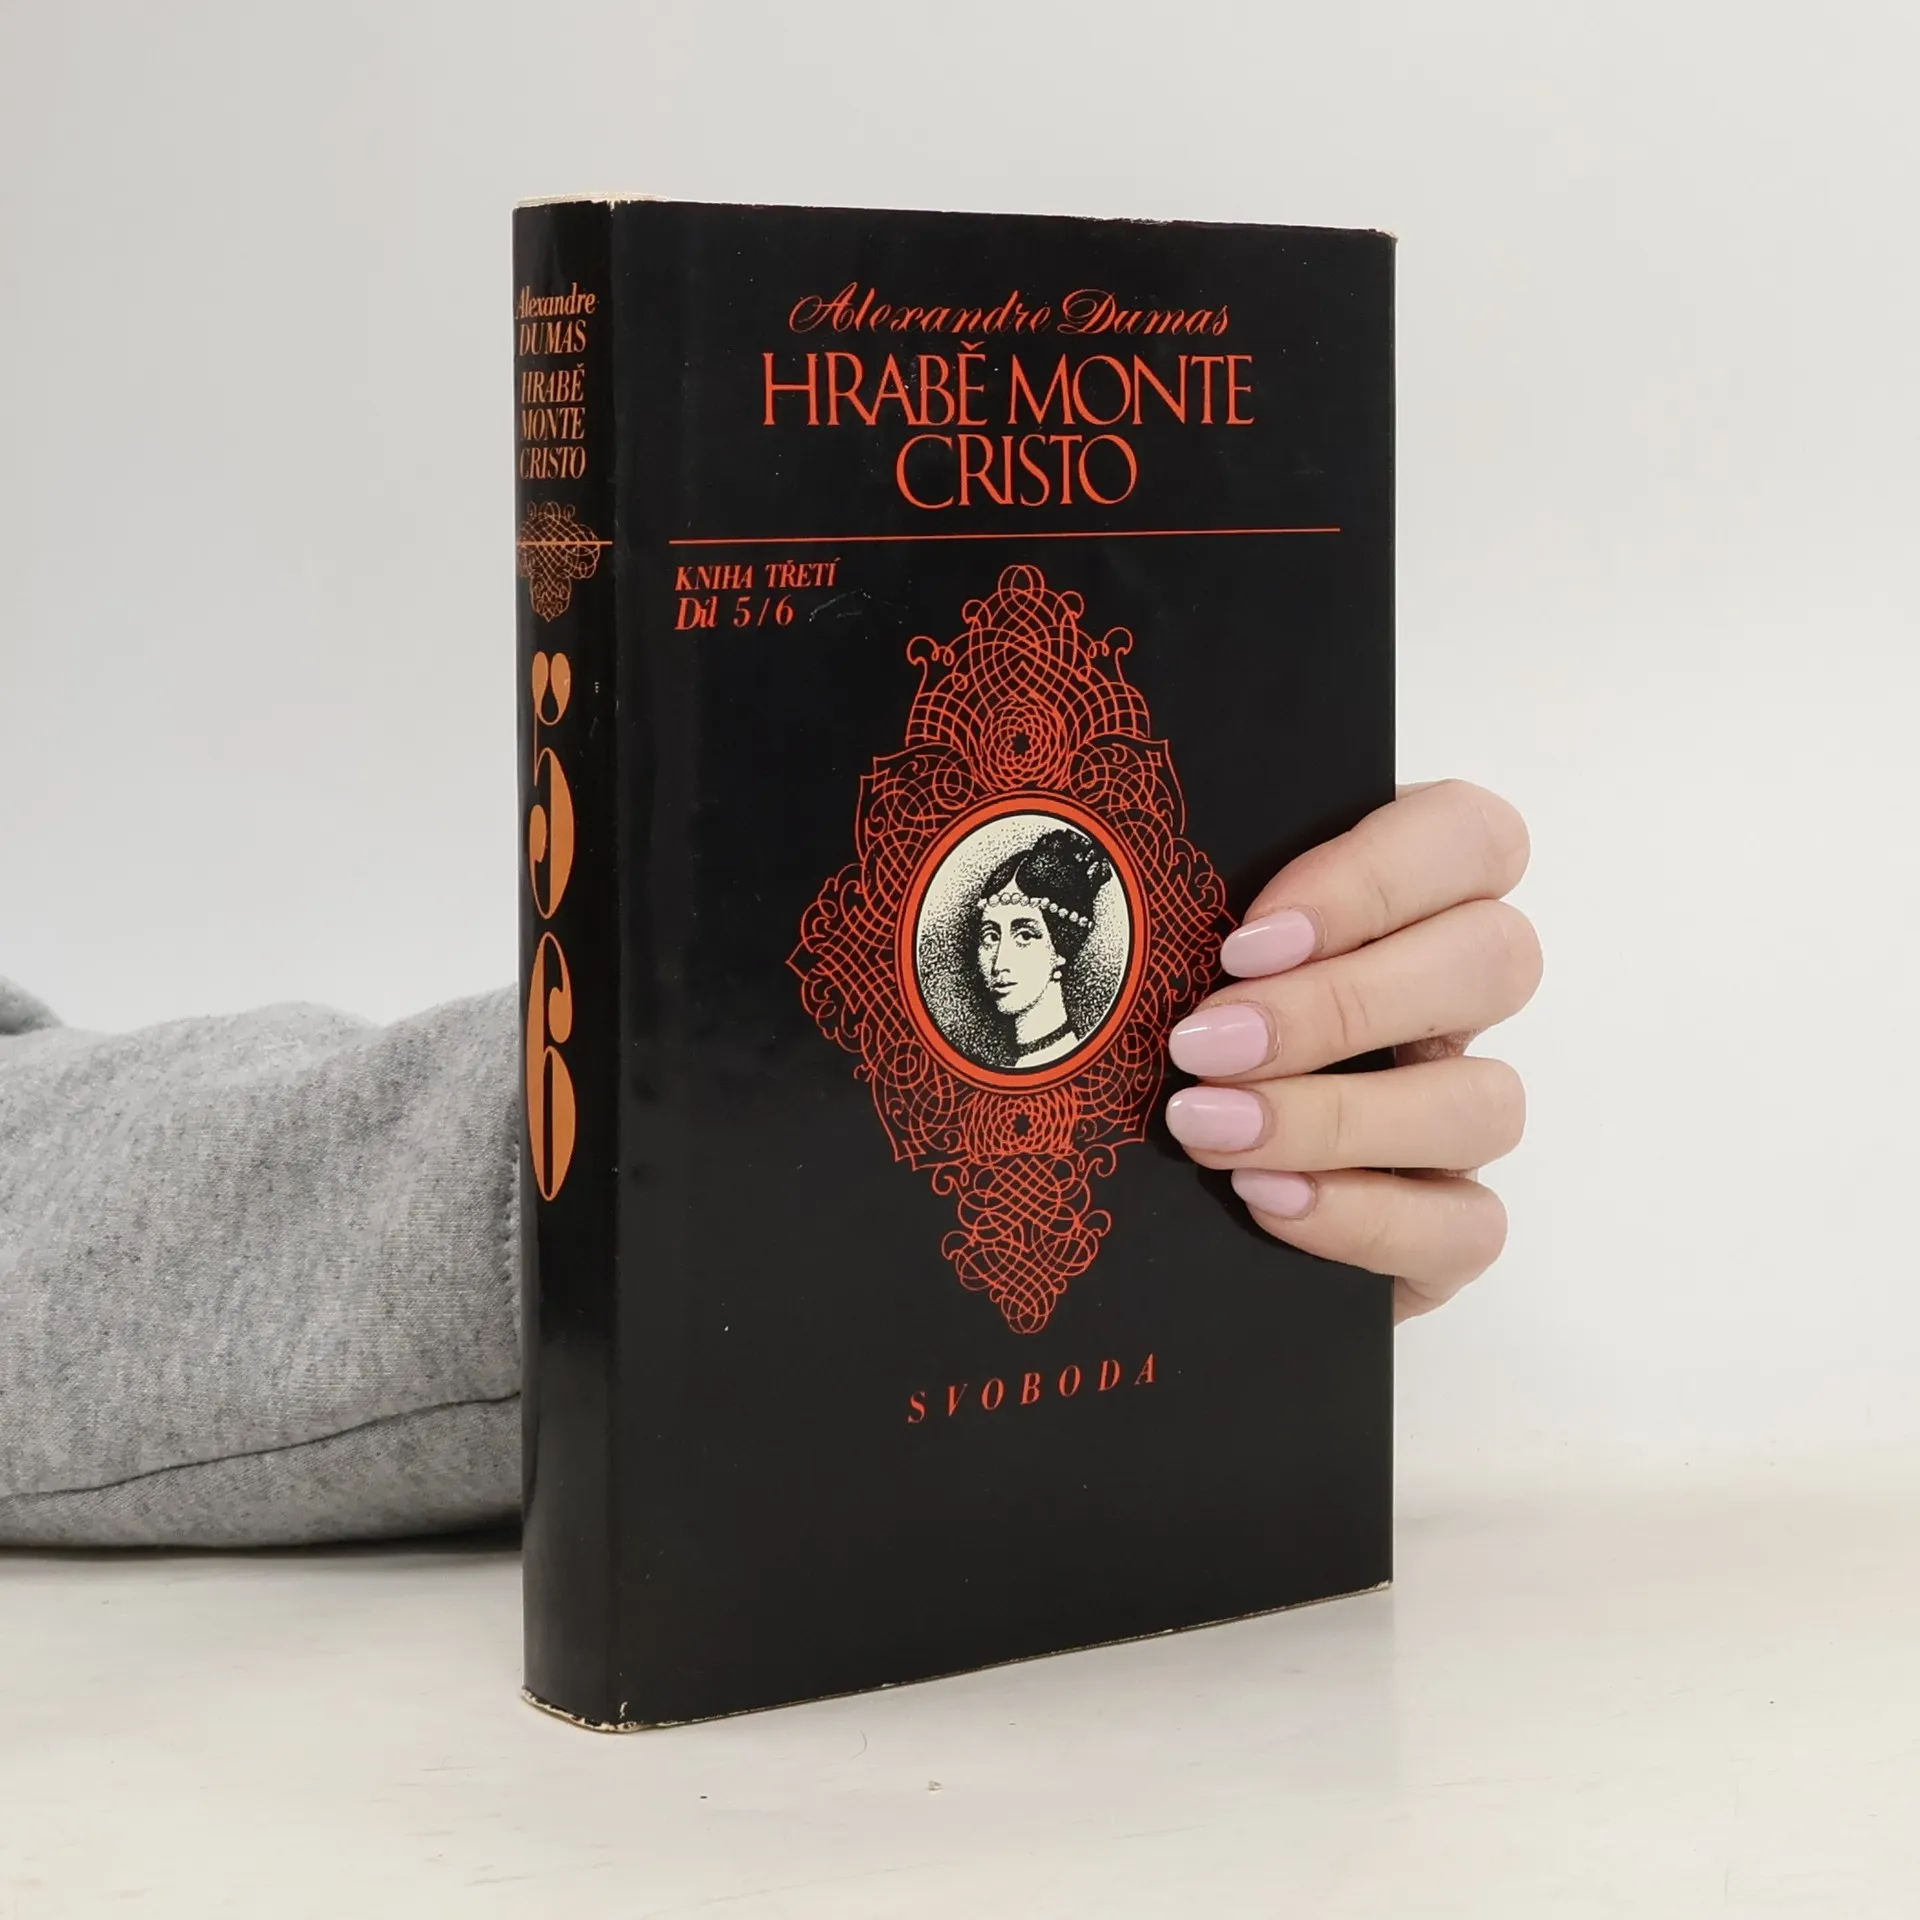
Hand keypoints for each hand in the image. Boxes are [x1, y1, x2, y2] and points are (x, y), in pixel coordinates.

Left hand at [1163, 781, 1539, 1321]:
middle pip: (1496, 960)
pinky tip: (1263, 1197)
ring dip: (1340, 1119)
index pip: (1467, 836)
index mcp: (1407, 894)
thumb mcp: (1172, 933)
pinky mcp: (1447, 1220)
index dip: (1372, 880)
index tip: (1246, 940)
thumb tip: (1127, 864)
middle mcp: (1452, 996)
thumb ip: (1189, 889)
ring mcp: (1459, 1108)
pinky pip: (1467, 1225)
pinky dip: (1364, 1216)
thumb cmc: (1161, 1019)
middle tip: (1204, 1044)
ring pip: (1489, 1100)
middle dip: (1337, 1006)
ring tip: (1211, 1128)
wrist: (1141, 1177)